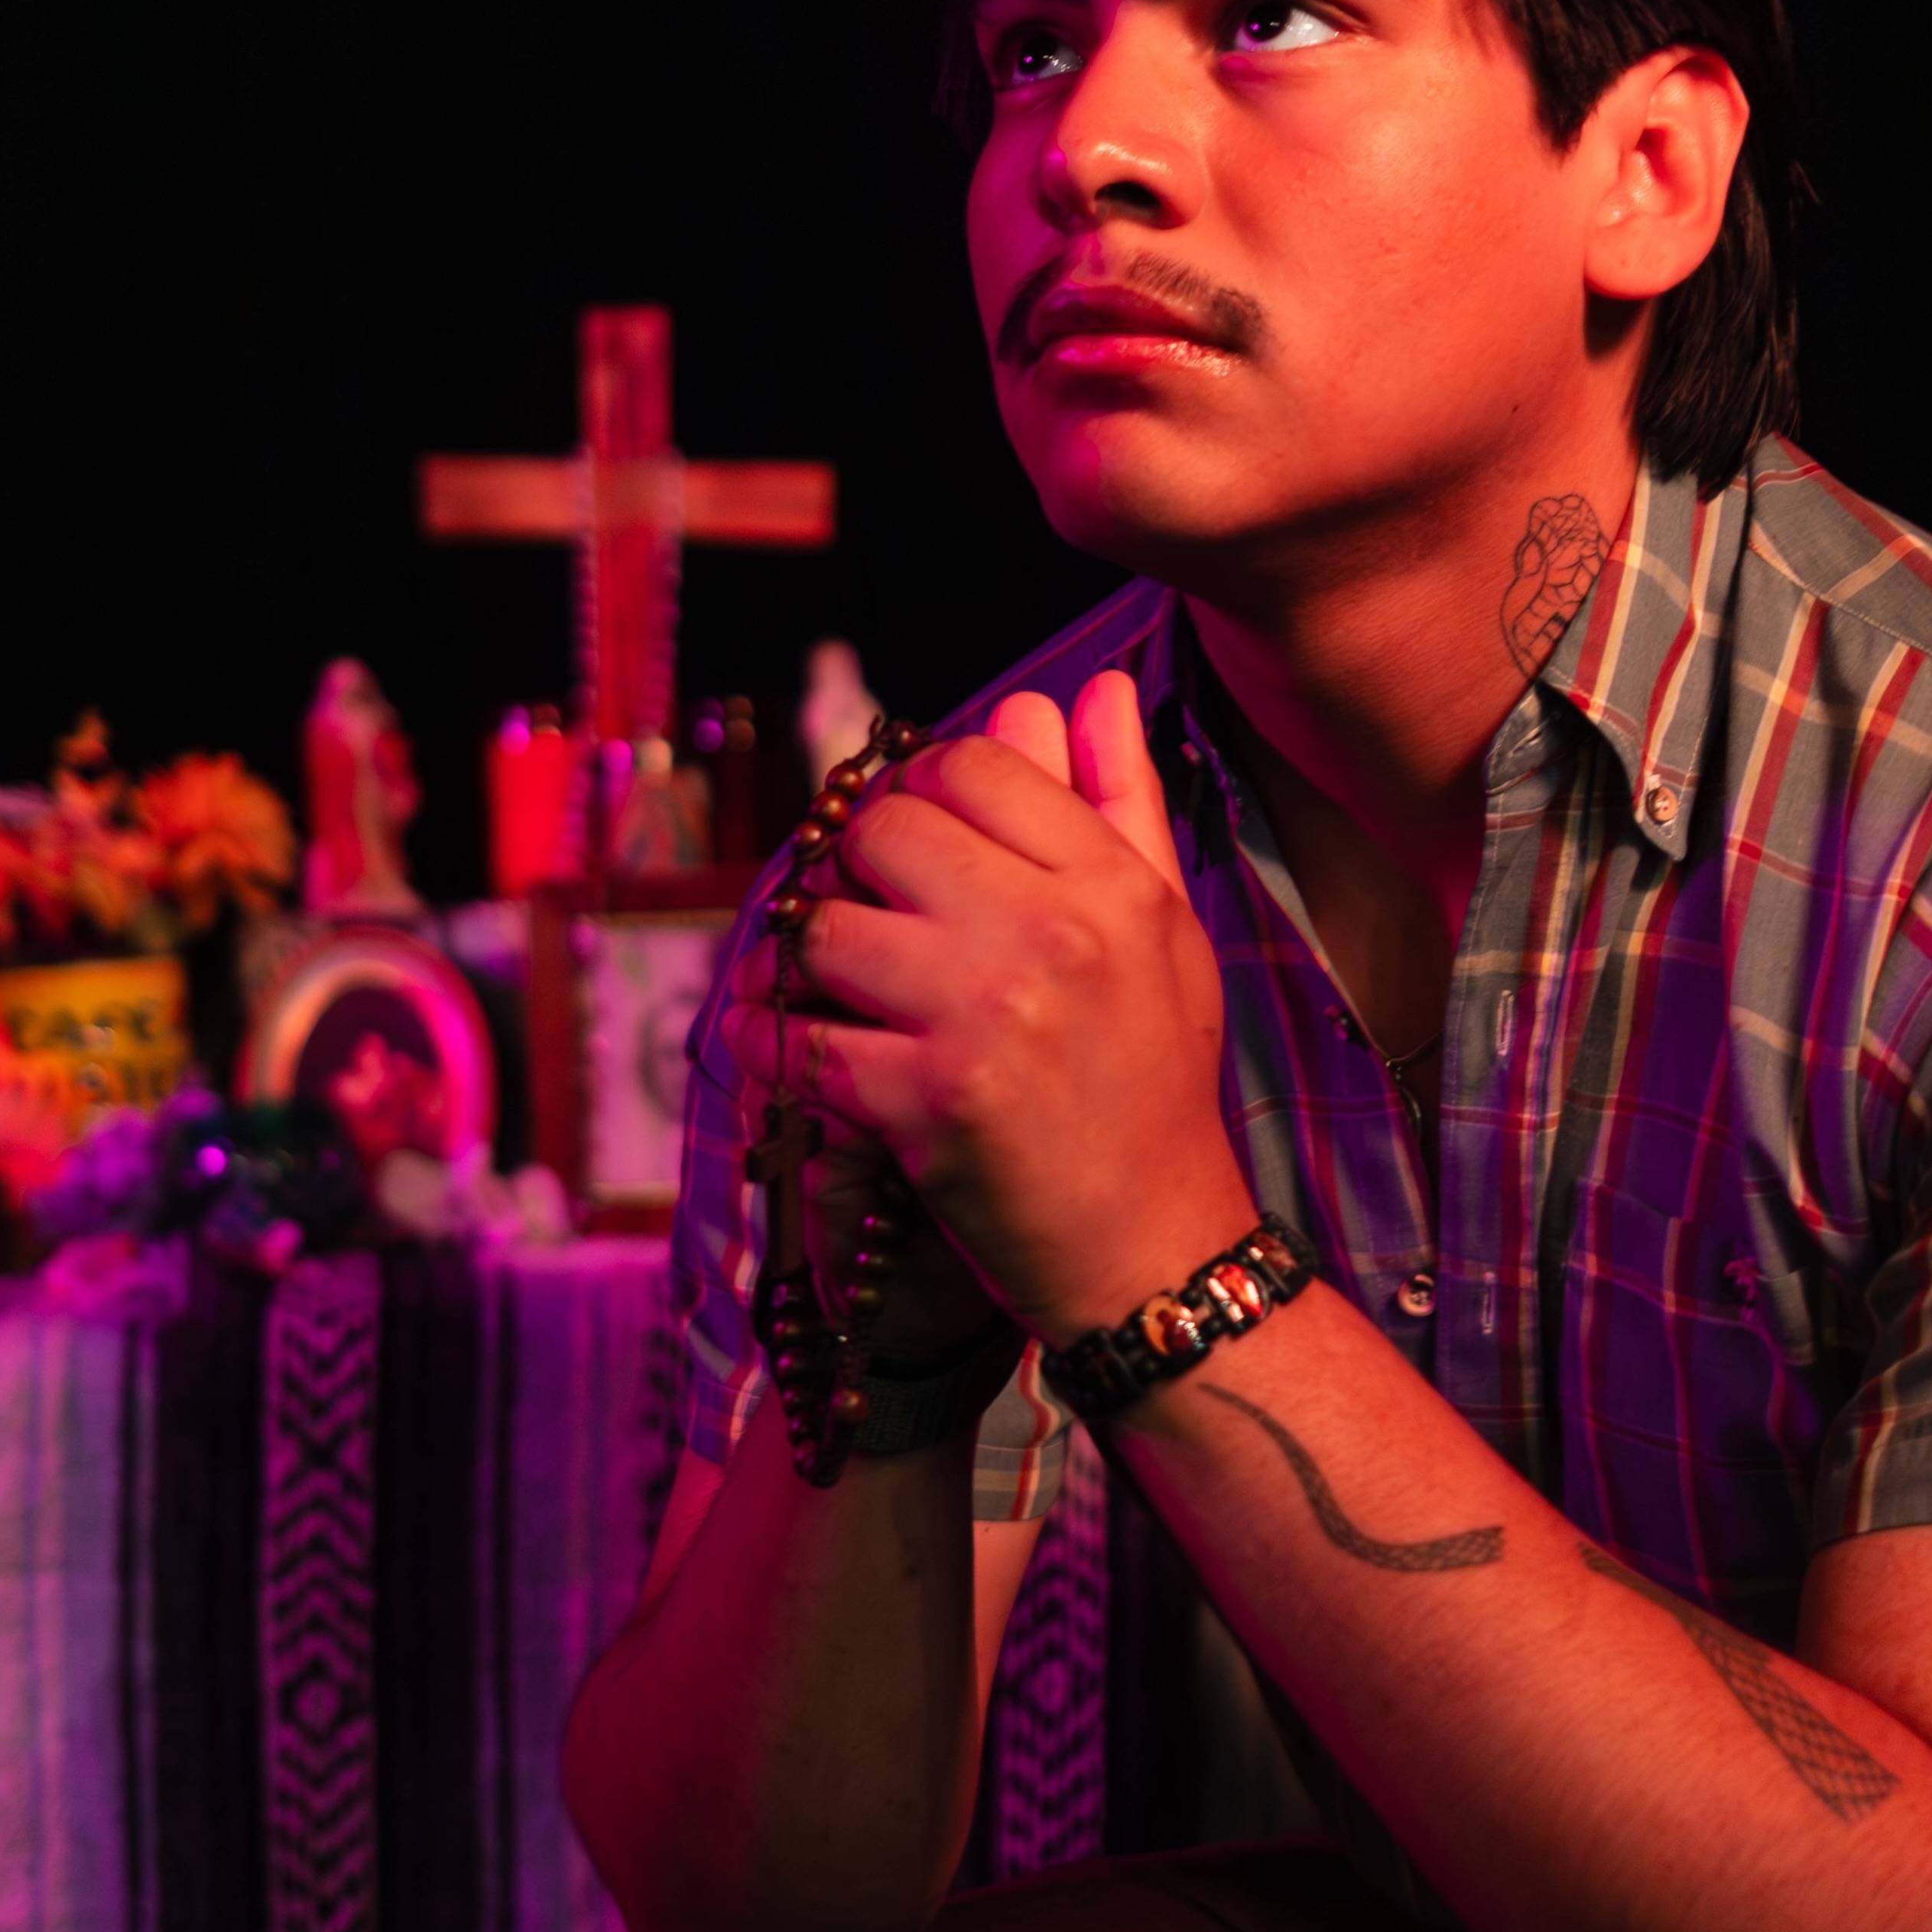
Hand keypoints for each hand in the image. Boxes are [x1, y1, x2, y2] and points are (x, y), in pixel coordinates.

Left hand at [720, 672, 1253, 1341]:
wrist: (1153, 1244)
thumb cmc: (1154, 1081)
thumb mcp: (1163, 928)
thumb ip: (1121, 799)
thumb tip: (1091, 686)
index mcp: (1109, 883)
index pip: (972, 763)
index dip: (923, 790)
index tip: (916, 842)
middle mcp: (1047, 936)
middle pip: (884, 829)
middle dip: (858, 866)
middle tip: (868, 909)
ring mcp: (980, 1019)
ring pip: (825, 927)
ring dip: (809, 958)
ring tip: (833, 984)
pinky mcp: (921, 1104)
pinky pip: (794, 1038)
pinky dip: (768, 1042)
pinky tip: (784, 1045)